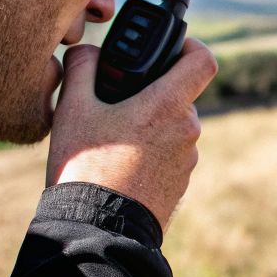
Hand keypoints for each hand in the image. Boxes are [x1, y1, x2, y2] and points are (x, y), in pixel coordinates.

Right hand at [45, 39, 218, 230]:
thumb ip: (82, 68)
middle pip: (180, 95)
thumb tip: (86, 51)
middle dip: (153, 92)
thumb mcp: (72, 110)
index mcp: (167, 105)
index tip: (171, 47)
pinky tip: (120, 163)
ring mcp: (187, 160)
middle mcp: (187, 131)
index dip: (190, 46)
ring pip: (173, 127)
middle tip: (119, 100)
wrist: (97, 230)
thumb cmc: (86, 168)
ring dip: (150, 124)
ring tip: (113, 137)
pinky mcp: (180, 183)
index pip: (203, 60)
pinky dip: (151, 151)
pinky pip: (170, 155)